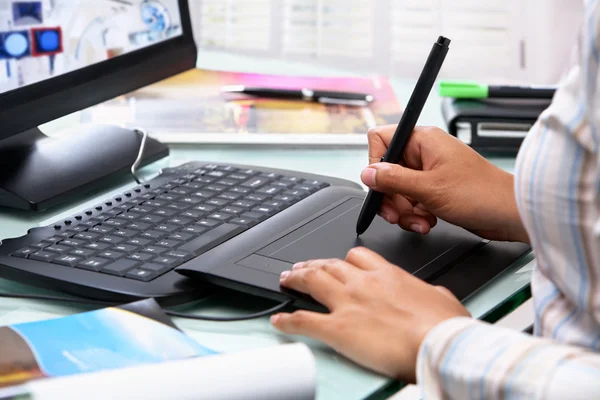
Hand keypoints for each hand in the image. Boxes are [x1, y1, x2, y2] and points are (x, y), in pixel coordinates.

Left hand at [270, 247, 469, 382]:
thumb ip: (433, 293)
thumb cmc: (443, 326)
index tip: (336, 262)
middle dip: (312, 265)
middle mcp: (363, 283)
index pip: (357, 256)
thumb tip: (435, 293)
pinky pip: (304, 321)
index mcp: (388, 275)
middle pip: (329, 265)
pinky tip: (278, 320)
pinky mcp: (337, 328)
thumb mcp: (444, 299)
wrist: (437, 343)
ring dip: (296, 280)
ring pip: (312, 282)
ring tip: (285, 280)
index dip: (342, 259)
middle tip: (301, 268)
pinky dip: (288, 320)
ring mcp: (347, 303)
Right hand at [361, 125, 528, 242]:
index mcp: (423, 140)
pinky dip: (415, 214)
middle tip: (397, 214)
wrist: (509, 214)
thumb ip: (393, 180)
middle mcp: (424, 153)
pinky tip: (427, 222)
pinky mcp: (435, 189)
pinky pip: (411, 200)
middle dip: (391, 197)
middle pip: (387, 171)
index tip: (380, 185)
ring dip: (404, 210)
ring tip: (420, 221)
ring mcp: (429, 172)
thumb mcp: (429, 188)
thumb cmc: (481, 193)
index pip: (381, 140)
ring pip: (398, 190)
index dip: (376, 164)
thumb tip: (367, 174)